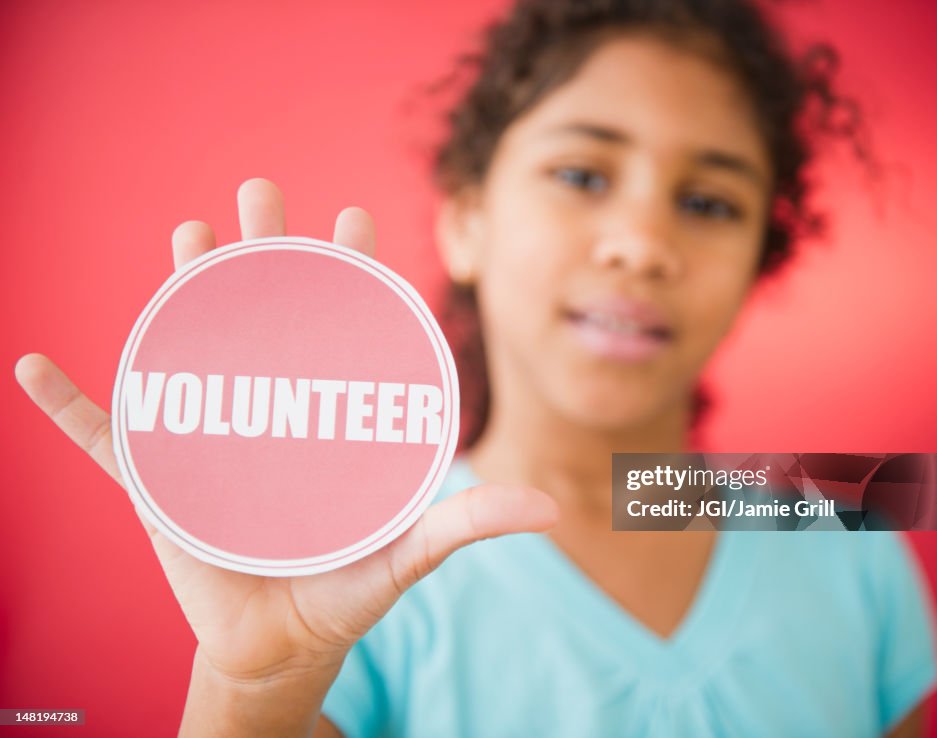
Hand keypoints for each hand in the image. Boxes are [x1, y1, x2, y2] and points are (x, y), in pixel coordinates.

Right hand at [15, 178, 558, 685]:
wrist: (285, 639)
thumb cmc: (347, 586)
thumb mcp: (407, 552)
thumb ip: (468, 525)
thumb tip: (551, 511)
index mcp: (327, 414)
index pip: (342, 326)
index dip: (350, 271)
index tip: (356, 218)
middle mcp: (270, 410)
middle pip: (264, 312)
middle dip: (263, 246)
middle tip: (261, 190)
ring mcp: (210, 440)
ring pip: (190, 348)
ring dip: (183, 289)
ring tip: (189, 233)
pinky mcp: (160, 486)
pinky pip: (104, 442)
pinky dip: (68, 410)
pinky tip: (32, 370)